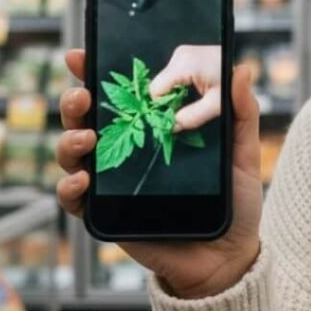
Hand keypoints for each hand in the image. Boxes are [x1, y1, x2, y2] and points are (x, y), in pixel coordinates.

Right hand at [55, 48, 262, 298]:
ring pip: (72, 154)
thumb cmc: (232, 202)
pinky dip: (70, 188)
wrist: (227, 257)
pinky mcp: (105, 215)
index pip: (118, 95)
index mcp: (152, 129)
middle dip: (74, 101)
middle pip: (86, 118)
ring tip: (86, 138)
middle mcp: (125, 151)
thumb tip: (241, 69)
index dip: (94, 72)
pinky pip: (74, 200)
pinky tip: (83, 181)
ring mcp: (111, 183)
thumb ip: (241, 112)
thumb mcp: (242, 153)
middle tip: (82, 96)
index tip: (82, 54)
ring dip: (69, 140)